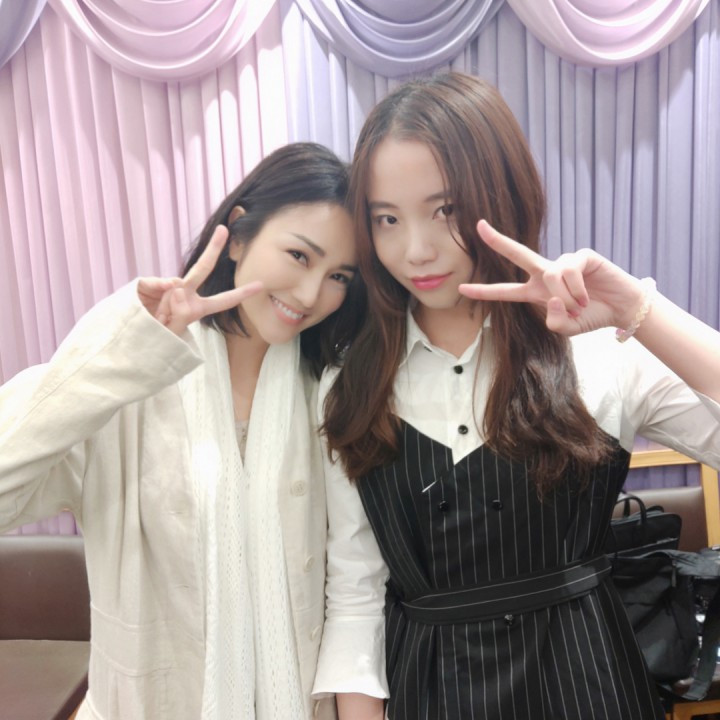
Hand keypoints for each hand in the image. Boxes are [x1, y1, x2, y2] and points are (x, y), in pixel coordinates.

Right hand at [137, 225, 261, 335]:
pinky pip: (155, 284)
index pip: (223, 300)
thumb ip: (180, 315)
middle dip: (213, 249)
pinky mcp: (147, 284)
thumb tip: (177, 286)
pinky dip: (155, 293)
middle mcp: (184, 294)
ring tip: (160, 320)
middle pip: (202, 268)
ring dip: (167, 307)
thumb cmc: (157, 338)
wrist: (131, 338)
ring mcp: (166, 288)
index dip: (241, 293)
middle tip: (223, 230)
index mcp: (196, 308)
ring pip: (175, 286)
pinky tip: (150, 306)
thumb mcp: (173, 334)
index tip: (260, 285)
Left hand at [458, 220, 644, 335]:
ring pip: (552, 277)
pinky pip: (569, 271)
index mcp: (536, 292)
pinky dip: (577, 288)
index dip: (484, 291)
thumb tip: (553, 298)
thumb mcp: (567, 329)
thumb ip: (554, 322)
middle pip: (518, 254)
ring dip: (567, 297)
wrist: (621, 308)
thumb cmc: (592, 316)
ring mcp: (563, 262)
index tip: (461, 288)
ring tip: (581, 306)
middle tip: (479, 226)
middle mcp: (545, 274)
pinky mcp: (581, 256)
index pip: (505, 291)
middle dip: (498, 241)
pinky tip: (588, 295)